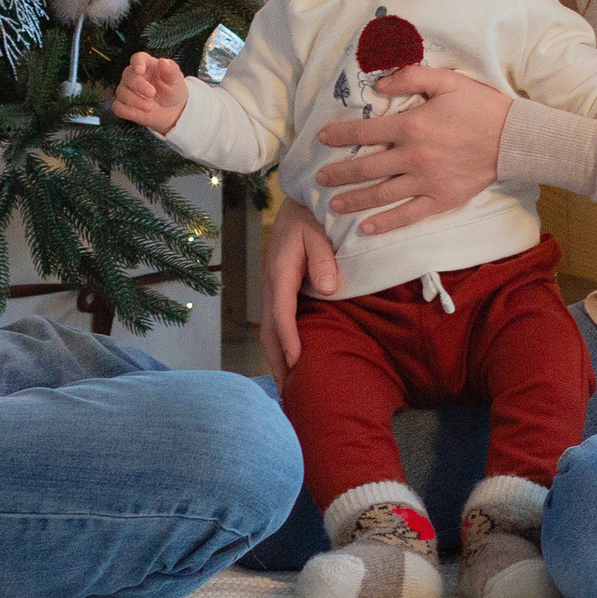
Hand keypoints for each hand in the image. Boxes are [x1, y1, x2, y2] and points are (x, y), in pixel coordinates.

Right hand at [114, 51, 187, 134]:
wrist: (174, 110)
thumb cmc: (173, 90)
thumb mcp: (176, 79)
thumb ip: (170, 70)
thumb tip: (163, 62)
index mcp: (146, 65)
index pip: (137, 58)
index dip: (137, 63)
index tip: (139, 70)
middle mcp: (134, 76)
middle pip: (128, 76)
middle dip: (139, 85)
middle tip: (152, 93)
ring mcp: (127, 90)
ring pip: (122, 92)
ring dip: (135, 100)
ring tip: (150, 107)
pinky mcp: (124, 105)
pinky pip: (118, 107)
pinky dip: (126, 111)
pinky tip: (137, 112)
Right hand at [260, 199, 339, 382]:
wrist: (298, 203)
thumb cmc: (312, 216)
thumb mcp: (318, 232)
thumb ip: (324, 259)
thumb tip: (328, 289)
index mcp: (280, 272)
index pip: (281, 313)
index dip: (289, 340)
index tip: (297, 364)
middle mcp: (270, 285)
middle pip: (269, 331)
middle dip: (278, 362)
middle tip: (291, 394)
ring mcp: (271, 289)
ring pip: (268, 331)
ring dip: (276, 359)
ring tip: (289, 389)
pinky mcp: (277, 291)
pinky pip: (275, 324)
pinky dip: (279, 346)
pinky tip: (290, 362)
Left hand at [312, 64, 510, 236]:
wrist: (514, 139)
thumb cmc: (480, 107)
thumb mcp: (447, 81)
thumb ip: (410, 78)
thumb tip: (379, 83)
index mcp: (412, 126)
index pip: (365, 131)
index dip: (340, 134)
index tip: (321, 138)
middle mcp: (413, 157)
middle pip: (366, 167)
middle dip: (339, 174)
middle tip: (319, 180)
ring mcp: (427, 182)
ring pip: (381, 194)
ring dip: (354, 200)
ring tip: (334, 206)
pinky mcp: (441, 200)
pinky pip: (408, 214)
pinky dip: (386, 223)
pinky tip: (366, 228)